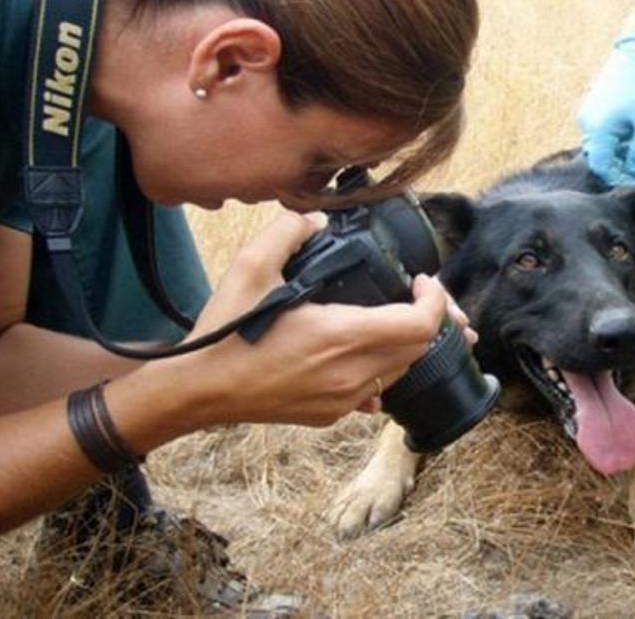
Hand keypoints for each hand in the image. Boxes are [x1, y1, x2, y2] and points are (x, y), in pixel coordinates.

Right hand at [169, 213, 447, 427]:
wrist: (199, 389)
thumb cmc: (225, 331)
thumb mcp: (251, 267)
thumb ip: (288, 232)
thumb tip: (317, 218)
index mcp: (341, 335)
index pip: (420, 324)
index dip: (434, 300)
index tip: (422, 281)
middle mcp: (351, 373)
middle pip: (419, 349)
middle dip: (431, 319)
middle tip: (421, 296)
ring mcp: (344, 400)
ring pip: (401, 372)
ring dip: (409, 344)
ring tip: (401, 318)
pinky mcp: (331, 415)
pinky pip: (376, 393)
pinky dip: (384, 370)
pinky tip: (371, 354)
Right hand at [577, 35, 634, 186]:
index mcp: (598, 130)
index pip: (601, 168)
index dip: (618, 178)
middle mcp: (587, 122)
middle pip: (599, 156)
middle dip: (618, 165)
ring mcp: (588, 112)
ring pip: (601, 143)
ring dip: (618, 150)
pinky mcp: (593, 105)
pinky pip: (601, 130)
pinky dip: (615, 137)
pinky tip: (633, 131)